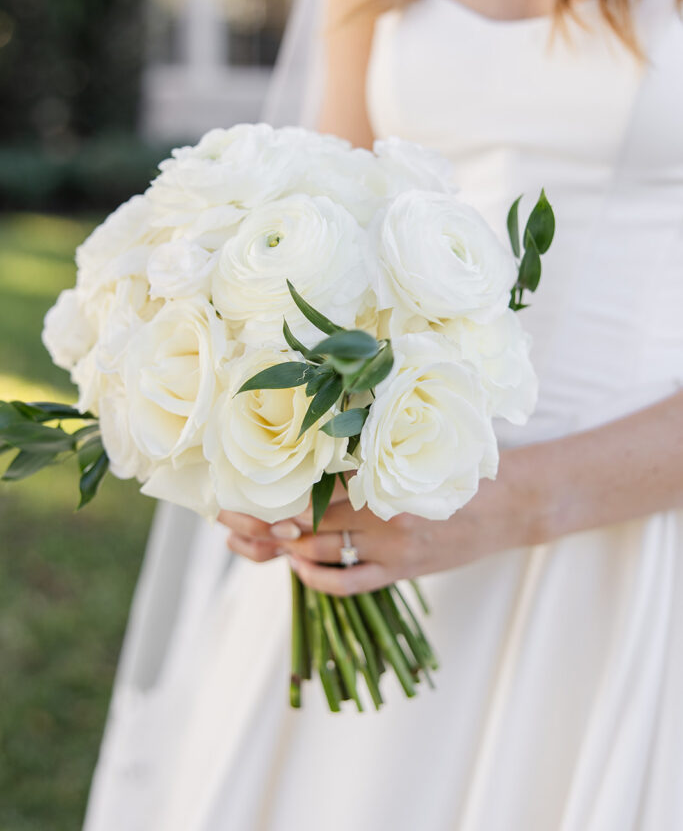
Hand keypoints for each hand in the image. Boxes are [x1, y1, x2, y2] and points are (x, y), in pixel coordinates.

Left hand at [217, 449, 544, 595]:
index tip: (239, 485)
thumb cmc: (459, 463)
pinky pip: (350, 583)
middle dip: (260, 522)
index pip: (315, 485)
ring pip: (321, 553)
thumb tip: (316, 437)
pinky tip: (297, 567)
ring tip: (244, 541)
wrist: (512, 503)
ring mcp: (392, 549)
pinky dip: (319, 579)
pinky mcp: (402, 571)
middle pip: (307, 522)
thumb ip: (369, 446)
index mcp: (383, 475)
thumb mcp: (415, 444)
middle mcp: (382, 514)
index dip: (273, 490)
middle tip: (225, 516)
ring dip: (279, 549)